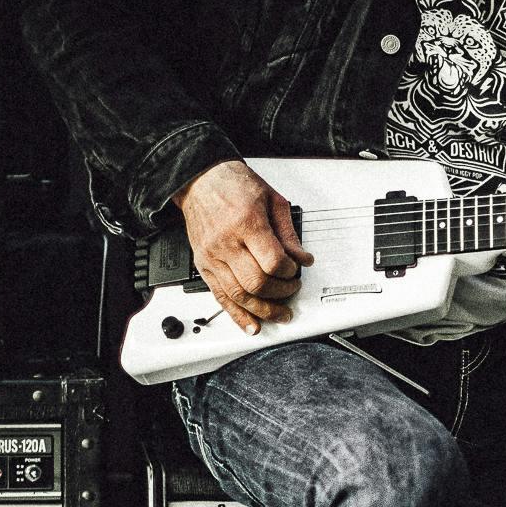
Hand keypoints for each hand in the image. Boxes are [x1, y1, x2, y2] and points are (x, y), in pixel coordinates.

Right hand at [175, 160, 315, 334]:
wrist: (201, 180)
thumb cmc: (235, 186)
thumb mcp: (272, 200)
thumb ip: (289, 233)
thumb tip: (303, 258)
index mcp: (246, 223)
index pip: (272, 262)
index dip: (289, 272)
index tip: (295, 270)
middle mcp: (226, 243)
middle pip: (256, 283)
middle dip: (280, 292)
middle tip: (291, 289)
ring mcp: (213, 256)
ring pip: (239, 296)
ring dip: (263, 310)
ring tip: (280, 314)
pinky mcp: (204, 265)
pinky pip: (220, 297)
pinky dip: (237, 315)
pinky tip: (251, 326)